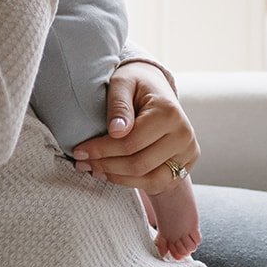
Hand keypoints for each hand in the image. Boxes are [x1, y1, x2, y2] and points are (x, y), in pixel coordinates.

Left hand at [72, 61, 199, 192]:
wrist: (157, 88)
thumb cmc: (136, 83)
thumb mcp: (122, 83)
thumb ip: (119, 105)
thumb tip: (116, 132)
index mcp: (169, 113)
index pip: (130, 142)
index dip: (101, 149)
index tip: (78, 151)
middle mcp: (184, 135)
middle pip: (140, 164)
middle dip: (106, 166)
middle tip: (82, 163)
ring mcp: (188, 152)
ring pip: (150, 180)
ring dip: (119, 178)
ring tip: (95, 170)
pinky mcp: (186, 165)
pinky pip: (158, 183)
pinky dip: (134, 182)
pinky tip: (113, 174)